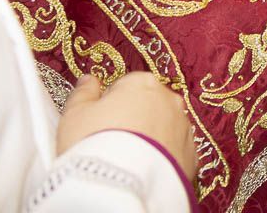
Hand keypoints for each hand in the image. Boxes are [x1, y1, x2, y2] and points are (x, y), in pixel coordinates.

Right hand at [57, 72, 196, 179]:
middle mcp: (169, 100)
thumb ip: (83, 93)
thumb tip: (89, 80)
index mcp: (141, 83)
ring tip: (127, 159)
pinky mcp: (191, 154)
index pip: (125, 86)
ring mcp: (183, 127)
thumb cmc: (93, 144)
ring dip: (149, 138)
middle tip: (112, 142)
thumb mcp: (75, 115)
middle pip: (147, 105)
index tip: (99, 123)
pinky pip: (174, 151)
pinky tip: (144, 168)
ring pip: (163, 128)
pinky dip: (162, 157)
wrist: (119, 185)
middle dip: (133, 119)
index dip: (109, 105)